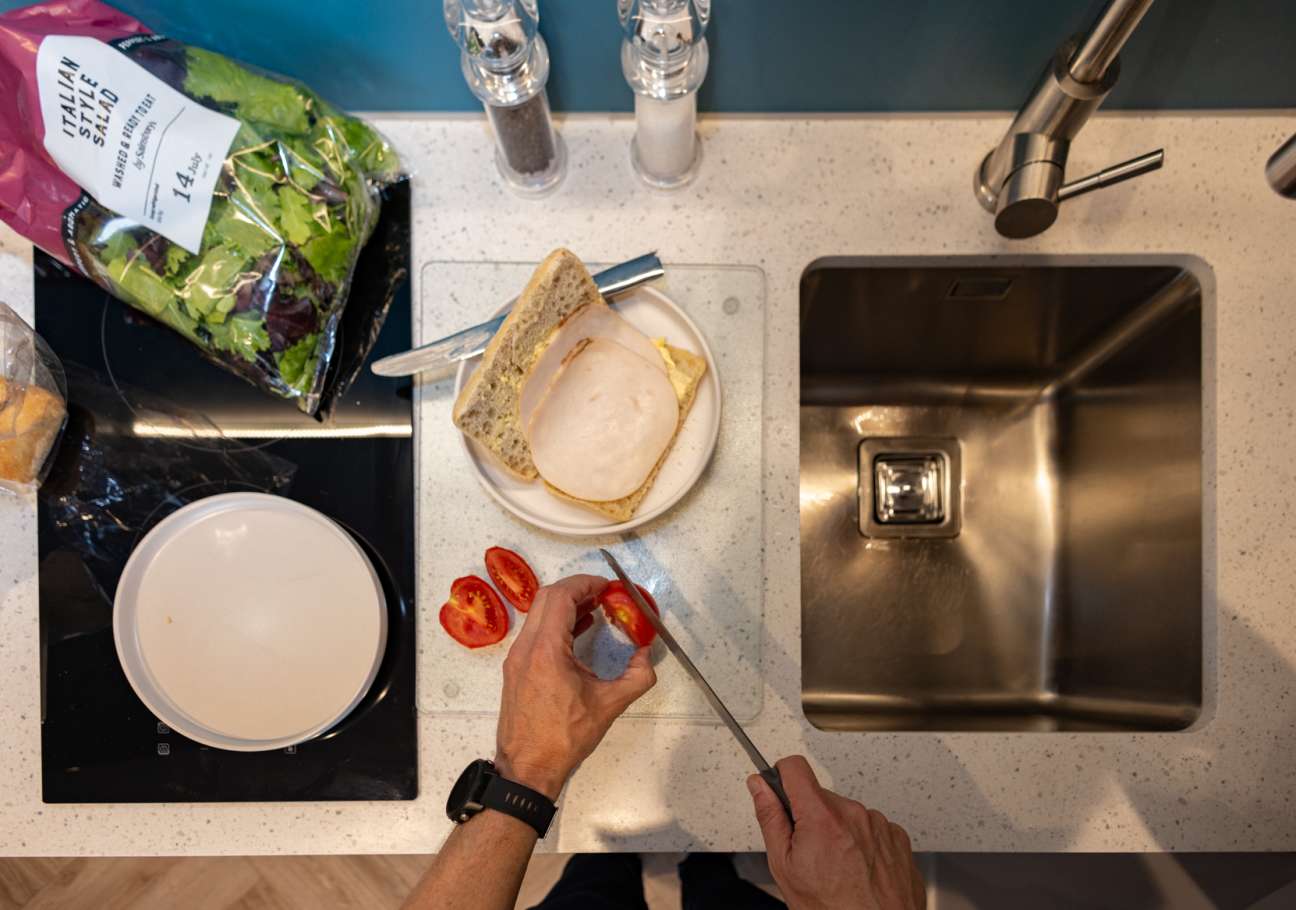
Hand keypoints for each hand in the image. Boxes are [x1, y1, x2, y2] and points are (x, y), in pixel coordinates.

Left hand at [494, 574, 655, 799]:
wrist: (527, 769)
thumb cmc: (564, 738)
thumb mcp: (609, 706)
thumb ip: (637, 677)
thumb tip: (648, 655)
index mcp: (546, 651)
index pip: (560, 597)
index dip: (584, 584)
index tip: (606, 586)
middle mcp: (526, 648)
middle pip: (546, 598)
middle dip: (575, 590)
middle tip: (602, 594)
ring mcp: (517, 658)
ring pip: (538, 615)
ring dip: (564, 606)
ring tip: (594, 610)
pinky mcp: (516, 670)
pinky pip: (535, 633)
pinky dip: (555, 624)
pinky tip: (577, 633)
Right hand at [748, 756, 924, 909]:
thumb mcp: (785, 867)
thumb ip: (770, 818)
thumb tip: (759, 787)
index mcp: (823, 818)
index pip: (795, 767)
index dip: (781, 776)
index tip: (779, 789)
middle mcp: (854, 814)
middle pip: (821, 797)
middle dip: (811, 817)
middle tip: (810, 854)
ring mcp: (879, 825)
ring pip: (846, 814)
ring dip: (839, 832)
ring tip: (837, 868)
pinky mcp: (897, 837)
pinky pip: (871, 828)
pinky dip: (862, 843)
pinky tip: (857, 869)